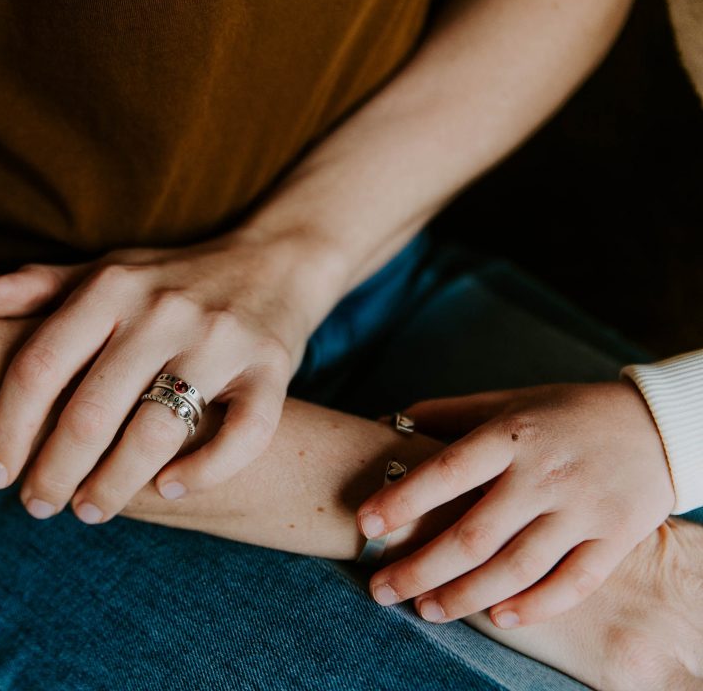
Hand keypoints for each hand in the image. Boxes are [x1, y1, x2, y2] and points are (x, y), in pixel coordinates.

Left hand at [0, 229, 322, 523]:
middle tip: (37, 505)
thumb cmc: (172, 277)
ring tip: (89, 509)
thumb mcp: (106, 269)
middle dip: (54, 471)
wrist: (274, 260)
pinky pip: (242, 434)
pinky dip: (203, 472)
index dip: (7, 427)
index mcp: (112, 287)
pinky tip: (167, 490)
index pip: (40, 365)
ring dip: (115, 483)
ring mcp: (220, 340)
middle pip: (91, 410)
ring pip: (158, 430)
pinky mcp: (271, 369)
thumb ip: (41, 285)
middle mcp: (163, 311)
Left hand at [356, 381, 674, 628]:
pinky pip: (572, 582)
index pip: (446, 472)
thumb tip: (387, 422)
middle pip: (472, 535)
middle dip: (419, 568)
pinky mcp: (616, 537)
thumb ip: (448, 414)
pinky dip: (534, 606)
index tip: (364, 524)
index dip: (402, 500)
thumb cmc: (563, 413)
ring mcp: (582, 509)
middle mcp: (544, 474)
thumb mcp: (507, 402)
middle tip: (381, 589)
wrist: (656, 424)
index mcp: (511, 435)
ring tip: (425, 610)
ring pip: (515, 567)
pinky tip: (497, 618)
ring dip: (464, 597)